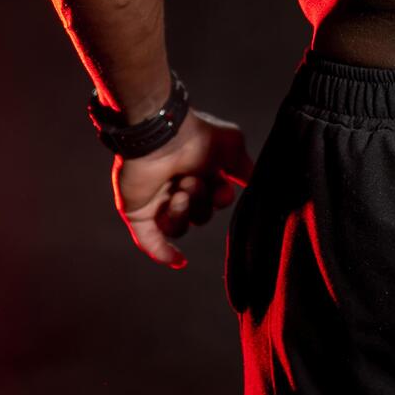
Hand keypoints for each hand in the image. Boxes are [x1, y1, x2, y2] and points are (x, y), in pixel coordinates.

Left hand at [112, 108, 254, 269]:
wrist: (161, 133)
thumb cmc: (197, 135)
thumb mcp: (232, 146)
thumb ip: (244, 168)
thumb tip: (256, 185)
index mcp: (200, 173)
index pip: (215, 201)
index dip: (221, 200)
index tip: (221, 191)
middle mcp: (179, 188)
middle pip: (199, 216)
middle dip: (200, 202)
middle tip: (189, 181)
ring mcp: (157, 201)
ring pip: (178, 228)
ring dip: (183, 214)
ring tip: (178, 193)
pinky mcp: (138, 212)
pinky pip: (150, 241)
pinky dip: (163, 253)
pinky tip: (179, 260)